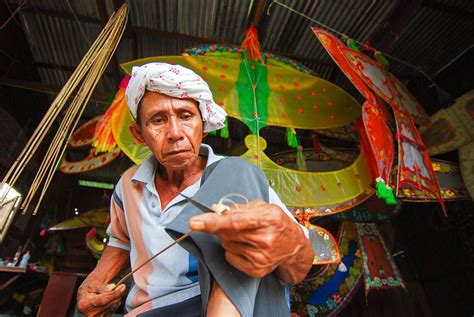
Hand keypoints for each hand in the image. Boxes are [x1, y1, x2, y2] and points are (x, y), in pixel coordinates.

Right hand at [77, 279, 126, 316]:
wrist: (86, 295)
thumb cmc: (89, 288)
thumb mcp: (93, 283)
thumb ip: (102, 286)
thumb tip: (112, 288)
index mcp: (85, 303)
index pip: (104, 300)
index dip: (115, 293)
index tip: (122, 287)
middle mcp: (90, 313)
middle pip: (110, 304)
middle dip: (116, 295)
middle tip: (118, 287)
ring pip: (114, 307)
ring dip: (116, 299)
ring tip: (110, 293)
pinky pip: (113, 310)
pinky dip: (114, 304)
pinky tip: (110, 300)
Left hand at [188, 200, 309, 279]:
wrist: (294, 247)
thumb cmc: (276, 222)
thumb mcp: (263, 207)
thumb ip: (239, 207)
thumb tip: (214, 208)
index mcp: (268, 218)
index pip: (235, 221)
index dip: (213, 222)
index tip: (194, 222)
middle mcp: (266, 239)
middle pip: (227, 233)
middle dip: (220, 226)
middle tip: (229, 223)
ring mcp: (261, 257)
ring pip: (226, 244)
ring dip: (227, 238)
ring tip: (244, 235)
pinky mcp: (256, 269)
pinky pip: (230, 257)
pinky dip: (231, 250)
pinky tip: (245, 246)